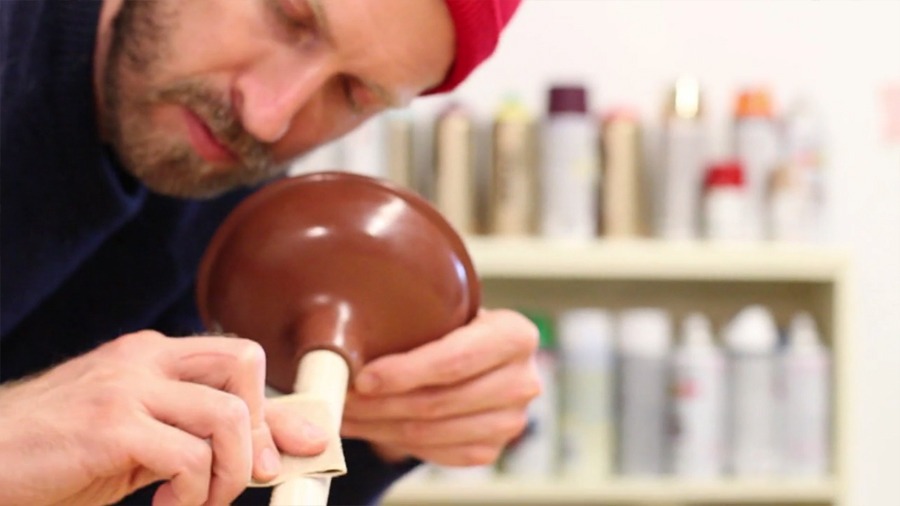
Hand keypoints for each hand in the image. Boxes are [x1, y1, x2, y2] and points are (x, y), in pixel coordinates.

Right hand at [0, 330, 326, 505]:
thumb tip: (275, 449)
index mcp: (150, 355)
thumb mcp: (139, 442)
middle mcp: (143, 359)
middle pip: (244, 365)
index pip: (237, 360)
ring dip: (231, 473)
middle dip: (263, 428)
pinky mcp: (111, 427)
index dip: (275, 408)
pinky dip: (193, 494)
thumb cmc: (57, 457)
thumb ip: (197, 436)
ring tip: (199, 502)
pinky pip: (189, 457)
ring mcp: (126, 388)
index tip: (290, 450)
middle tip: (251, 475)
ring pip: (228, 416)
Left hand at [341, 309, 540, 465]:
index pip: (455, 360)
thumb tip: (339, 327)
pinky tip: (367, 425)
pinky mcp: (490, 449)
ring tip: (343, 413)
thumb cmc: (455, 325)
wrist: (481, 355)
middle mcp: (522, 381)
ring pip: (430, 432)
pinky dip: (393, 441)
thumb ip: (413, 313)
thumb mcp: (448, 306)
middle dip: (380, 403)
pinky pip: (433, 453)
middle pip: (438, 402)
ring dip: (378, 425)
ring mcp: (510, 421)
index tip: (363, 377)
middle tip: (340, 397)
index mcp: (516, 335)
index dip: (404, 372)